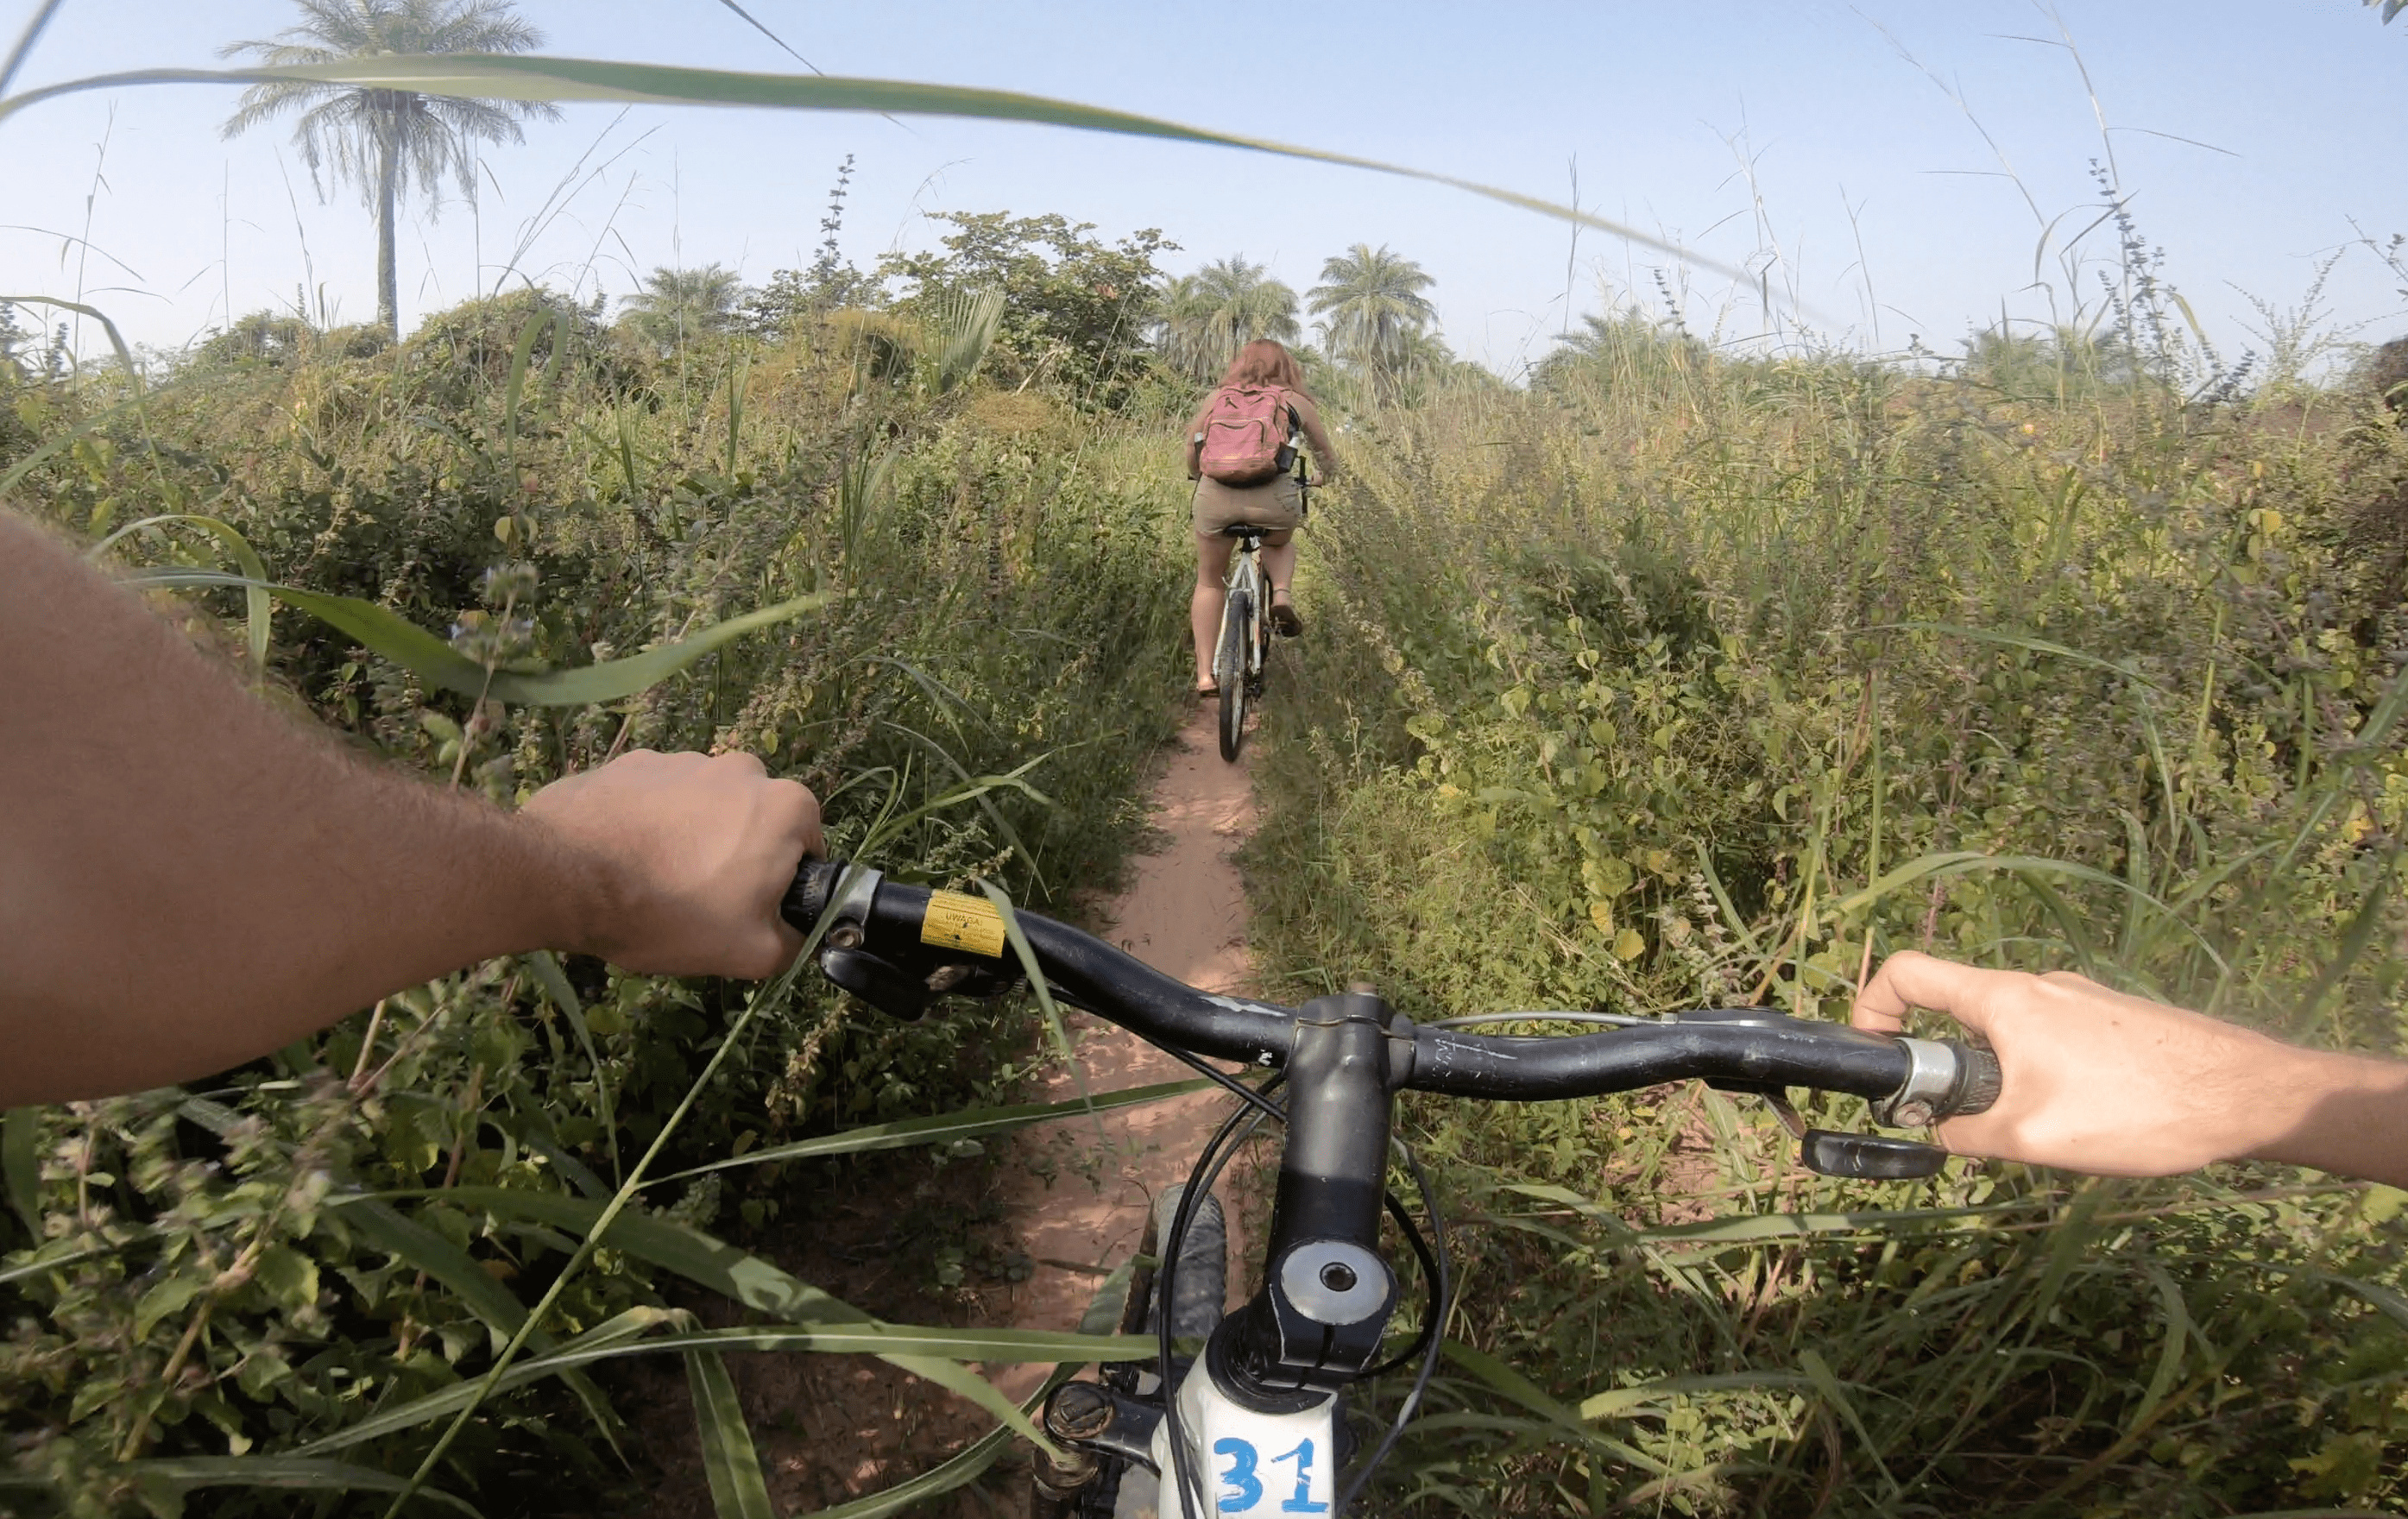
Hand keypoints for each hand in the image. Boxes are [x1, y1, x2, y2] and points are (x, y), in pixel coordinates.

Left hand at [522, 749, 820, 978]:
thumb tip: (800, 933)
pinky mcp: (631, 762)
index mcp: (785, 805)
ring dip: (690, 836)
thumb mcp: (751, 953)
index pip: (806, 848)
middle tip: (698, 899)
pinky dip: (647, 822)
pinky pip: (655, 797)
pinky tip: (621, 856)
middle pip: (754, 821)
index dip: (781, 885)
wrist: (565, 877)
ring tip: (652, 878)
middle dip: (736, 854)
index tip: (746, 910)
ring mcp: (682, 759)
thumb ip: (796, 942)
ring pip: (704, 806)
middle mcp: (741, 768)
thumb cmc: (671, 912)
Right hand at [1849, 951, 2312, 1175]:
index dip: (1872, 1007)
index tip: (1875, 1056)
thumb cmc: (2136, 1110)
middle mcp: (2037, 985)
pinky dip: (2044, 1075)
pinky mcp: (2115, 1018)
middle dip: (1947, 1065)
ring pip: (2010, 1031)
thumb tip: (1935, 1135)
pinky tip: (2088, 1120)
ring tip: (2041, 1131)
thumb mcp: (2033, 1138)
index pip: (1909, 972)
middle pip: (1960, 1009)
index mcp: (2005, 999)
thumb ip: (1968, 1136)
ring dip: (2001, 1076)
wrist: (2247, 1096)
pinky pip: (2053, 1040)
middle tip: (1965, 1121)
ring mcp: (2080, 998)